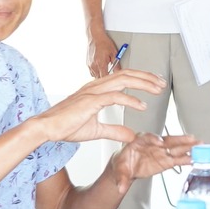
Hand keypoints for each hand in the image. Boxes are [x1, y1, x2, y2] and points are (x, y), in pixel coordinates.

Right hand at [36, 68, 166, 145]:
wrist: (46, 128)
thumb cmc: (66, 126)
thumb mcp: (96, 130)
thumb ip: (114, 130)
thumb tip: (130, 135)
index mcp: (96, 89)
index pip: (123, 77)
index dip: (141, 78)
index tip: (155, 83)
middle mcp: (96, 86)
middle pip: (126, 74)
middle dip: (147, 77)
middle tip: (162, 83)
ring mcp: (93, 92)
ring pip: (123, 80)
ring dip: (143, 83)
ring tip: (157, 89)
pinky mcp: (90, 102)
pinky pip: (114, 97)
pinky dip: (130, 100)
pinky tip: (142, 105)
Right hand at [86, 29, 119, 78]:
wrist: (95, 37)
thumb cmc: (104, 43)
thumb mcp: (114, 53)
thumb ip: (117, 65)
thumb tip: (119, 73)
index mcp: (101, 64)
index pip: (104, 78)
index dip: (109, 81)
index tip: (113, 82)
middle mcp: (94, 65)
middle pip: (99, 79)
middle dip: (105, 79)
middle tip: (110, 77)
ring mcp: (90, 65)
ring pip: (95, 76)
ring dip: (100, 75)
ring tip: (105, 70)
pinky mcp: (87, 64)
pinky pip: (92, 72)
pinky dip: (96, 72)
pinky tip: (100, 68)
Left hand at [113, 132, 196, 184]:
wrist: (126, 167)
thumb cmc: (122, 163)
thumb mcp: (119, 170)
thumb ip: (121, 178)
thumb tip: (120, 187)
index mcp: (139, 141)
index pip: (147, 137)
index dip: (154, 139)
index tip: (160, 143)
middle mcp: (153, 144)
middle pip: (167, 140)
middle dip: (179, 139)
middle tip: (190, 138)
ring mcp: (161, 152)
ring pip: (176, 148)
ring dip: (188, 146)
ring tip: (200, 145)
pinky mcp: (166, 160)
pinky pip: (177, 158)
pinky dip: (187, 158)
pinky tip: (195, 158)